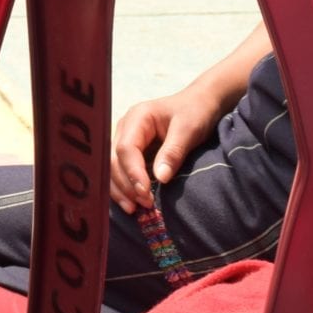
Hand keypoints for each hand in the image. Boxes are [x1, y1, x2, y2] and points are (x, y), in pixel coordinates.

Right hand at [110, 86, 222, 213]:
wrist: (200, 103)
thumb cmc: (195, 112)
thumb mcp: (189, 129)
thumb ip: (173, 152)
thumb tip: (160, 178)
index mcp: (137, 117)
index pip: (126, 148)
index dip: (132, 172)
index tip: (145, 193)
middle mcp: (125, 127)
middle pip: (113, 159)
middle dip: (125, 184)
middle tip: (144, 205)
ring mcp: (126, 138)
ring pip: (112, 167)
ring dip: (121, 189)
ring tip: (135, 209)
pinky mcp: (131, 150)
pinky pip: (121, 170)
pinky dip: (124, 187)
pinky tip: (132, 202)